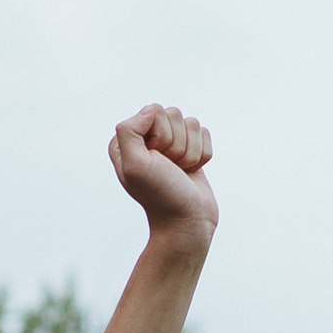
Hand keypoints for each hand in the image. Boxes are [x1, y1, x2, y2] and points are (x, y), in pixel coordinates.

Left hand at [109, 103, 216, 239]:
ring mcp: (170, 143)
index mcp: (127, 138)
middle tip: (169, 168)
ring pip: (192, 123)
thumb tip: (151, 110)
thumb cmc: (159, 195)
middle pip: (174, 114)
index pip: (153, 111)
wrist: (186, 222)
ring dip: (190, 152)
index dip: (160, 135)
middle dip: (176, 144)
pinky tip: (191, 172)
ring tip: (180, 171)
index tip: (157, 160)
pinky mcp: (190, 149)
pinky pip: (205, 134)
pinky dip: (202, 155)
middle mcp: (147, 137)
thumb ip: (130, 131)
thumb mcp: (134, 165)